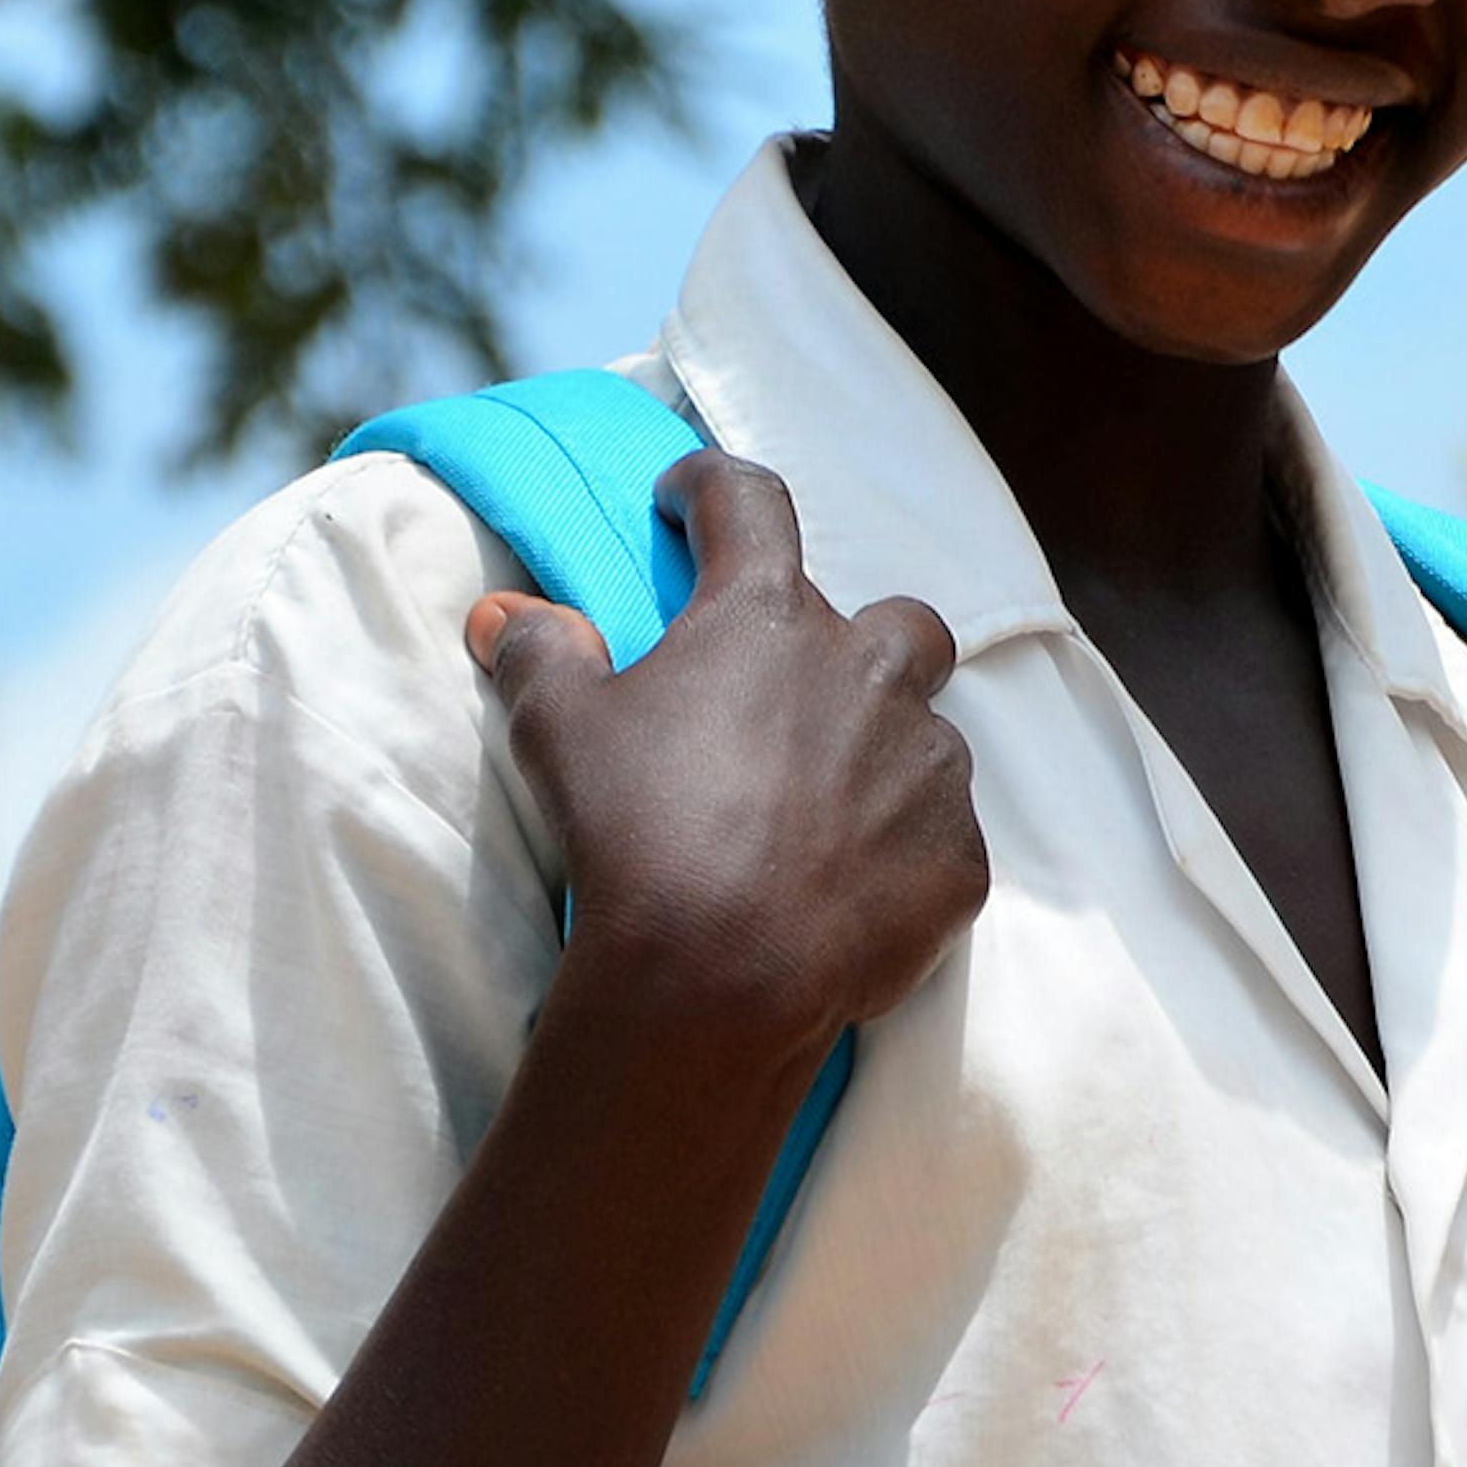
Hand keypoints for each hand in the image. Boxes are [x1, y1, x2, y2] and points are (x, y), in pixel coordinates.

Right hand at [465, 447, 984, 1074]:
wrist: (719, 976)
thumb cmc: (635, 832)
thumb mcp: (558, 730)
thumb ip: (540, 653)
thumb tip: (508, 613)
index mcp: (771, 619)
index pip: (751, 504)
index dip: (713, 490)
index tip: (687, 501)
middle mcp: (873, 673)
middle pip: (897, 624)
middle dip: (858, 643)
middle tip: (791, 695)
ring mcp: (931, 767)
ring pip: (925, 736)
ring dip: (880, 756)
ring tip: (813, 813)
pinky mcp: (958, 858)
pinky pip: (937, 837)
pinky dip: (898, 850)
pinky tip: (843, 887)